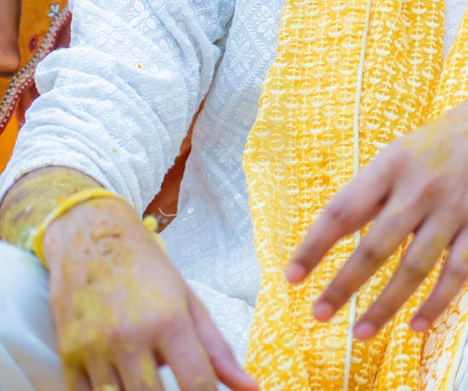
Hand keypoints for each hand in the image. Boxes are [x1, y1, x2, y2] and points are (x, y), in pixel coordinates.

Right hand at [45, 198, 255, 390]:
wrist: (93, 240)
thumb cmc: (148, 270)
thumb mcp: (190, 302)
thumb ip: (218, 350)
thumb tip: (250, 388)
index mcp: (169, 320)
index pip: (196, 382)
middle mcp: (131, 336)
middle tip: (177, 387)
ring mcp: (95, 348)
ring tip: (149, 378)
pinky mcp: (67, 355)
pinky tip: (122, 382)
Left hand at [287, 90, 467, 338]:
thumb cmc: (441, 146)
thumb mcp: (402, 153)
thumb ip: (371, 191)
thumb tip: (327, 236)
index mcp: (392, 164)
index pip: (343, 210)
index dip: (314, 246)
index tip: (292, 276)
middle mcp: (421, 187)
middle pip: (375, 246)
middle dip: (343, 285)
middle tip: (318, 314)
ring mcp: (454, 207)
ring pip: (413, 267)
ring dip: (384, 305)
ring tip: (359, 332)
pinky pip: (456, 273)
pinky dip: (435, 303)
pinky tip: (416, 326)